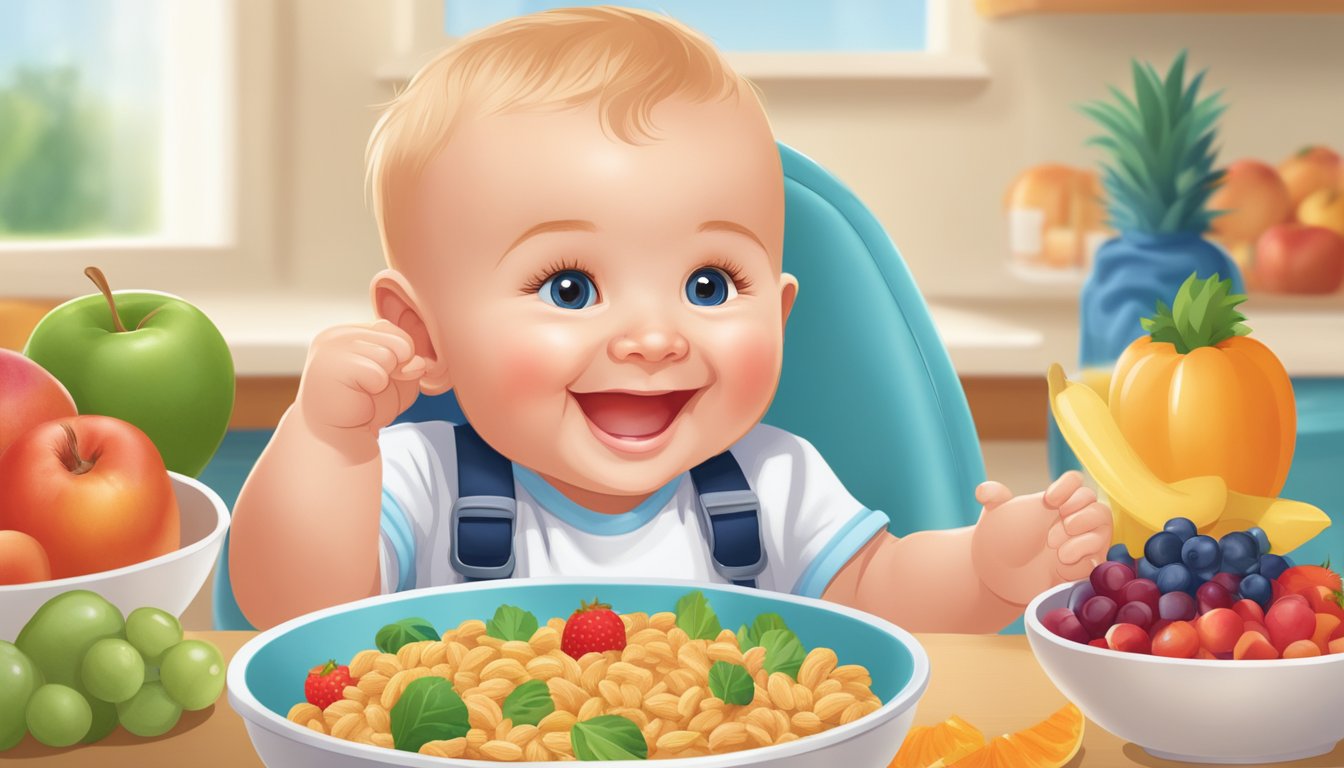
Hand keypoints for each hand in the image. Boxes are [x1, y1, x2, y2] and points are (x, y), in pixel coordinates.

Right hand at [296, 321, 425, 442]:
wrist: (340, 438)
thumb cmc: (367, 405)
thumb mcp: (399, 377)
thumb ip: (411, 362)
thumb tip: (415, 361)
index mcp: (350, 331)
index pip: (393, 329)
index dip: (399, 358)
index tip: (378, 378)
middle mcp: (336, 334)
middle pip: (398, 341)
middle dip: (396, 369)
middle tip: (371, 388)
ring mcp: (329, 347)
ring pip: (389, 356)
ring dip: (384, 381)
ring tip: (363, 392)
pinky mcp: (329, 366)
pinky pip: (378, 374)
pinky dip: (376, 390)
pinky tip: (357, 397)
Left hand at [970, 471, 1112, 605]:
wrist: (1003, 575)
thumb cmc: (1003, 539)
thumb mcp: (995, 514)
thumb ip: (992, 497)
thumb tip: (983, 490)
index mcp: (1057, 500)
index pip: (1075, 480)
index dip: (1068, 485)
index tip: (1049, 500)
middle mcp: (1075, 516)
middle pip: (1094, 500)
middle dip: (1077, 510)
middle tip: (1051, 531)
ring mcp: (1085, 539)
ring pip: (1103, 521)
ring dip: (1082, 531)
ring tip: (1056, 547)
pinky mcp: (1089, 563)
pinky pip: (1100, 553)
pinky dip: (1084, 554)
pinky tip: (1062, 561)